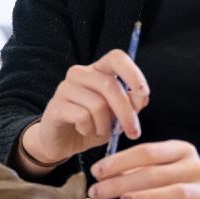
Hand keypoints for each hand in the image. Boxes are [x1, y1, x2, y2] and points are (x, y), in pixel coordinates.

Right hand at [25, 49, 149, 164]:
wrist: (62, 142)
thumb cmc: (92, 125)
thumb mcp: (116, 117)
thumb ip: (129, 105)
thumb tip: (141, 98)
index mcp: (97, 71)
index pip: (116, 57)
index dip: (133, 72)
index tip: (144, 93)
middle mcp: (79, 73)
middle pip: (109, 85)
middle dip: (126, 112)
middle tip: (134, 133)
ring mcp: (65, 88)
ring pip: (98, 104)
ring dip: (105, 126)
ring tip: (101, 132)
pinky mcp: (55, 105)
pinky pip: (82, 117)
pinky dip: (90, 130)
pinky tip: (85, 131)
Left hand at [89, 140, 199, 198]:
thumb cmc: (175, 177)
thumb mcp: (158, 166)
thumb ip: (134, 168)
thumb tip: (100, 173)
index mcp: (180, 149)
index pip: (147, 152)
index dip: (119, 161)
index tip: (96, 172)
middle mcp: (195, 167)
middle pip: (156, 173)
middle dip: (123, 182)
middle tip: (98, 192)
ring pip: (178, 192)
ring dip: (149, 197)